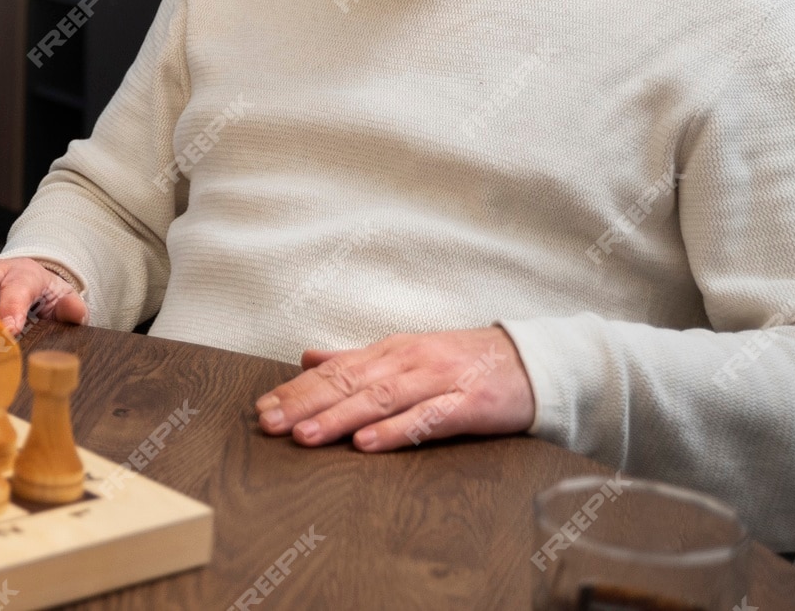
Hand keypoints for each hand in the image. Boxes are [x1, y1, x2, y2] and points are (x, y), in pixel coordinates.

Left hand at [254, 327, 533, 451]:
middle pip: (349, 383)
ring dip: (339, 417)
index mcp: (390, 351)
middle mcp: (408, 362)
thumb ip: (356, 359)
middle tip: (269, 423)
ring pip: (380, 399)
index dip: (296, 390)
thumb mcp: (406, 354)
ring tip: (305, 436)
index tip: (263, 408)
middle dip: (305, 403)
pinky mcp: (468, 403)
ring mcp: (438, 381)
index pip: (334, 371)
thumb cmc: (463, 362)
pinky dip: (395, 430)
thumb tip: (308, 357)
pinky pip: (427, 419)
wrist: (531, 362)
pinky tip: (367, 443)